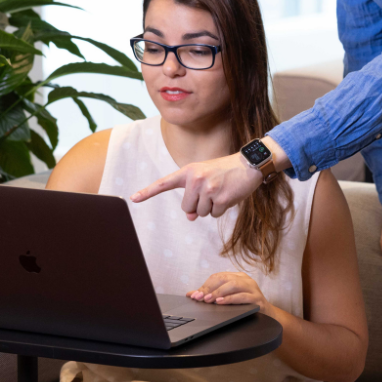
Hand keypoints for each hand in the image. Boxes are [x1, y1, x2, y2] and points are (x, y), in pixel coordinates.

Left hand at [130, 152, 261, 219]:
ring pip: (201, 213)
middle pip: (187, 208)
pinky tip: (228, 195)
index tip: (133, 198)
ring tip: (221, 191)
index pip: (164, 183)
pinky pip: (214, 214)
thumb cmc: (223, 172)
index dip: (148, 192)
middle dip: (198, 205)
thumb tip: (189, 216)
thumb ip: (193, 196)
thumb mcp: (205, 180)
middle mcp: (196, 179)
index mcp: (188, 172)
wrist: (248, 165)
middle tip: (211, 191)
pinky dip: (222, 209)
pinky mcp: (221, 198)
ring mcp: (208, 189)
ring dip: (211, 207)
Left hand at [187, 271, 271, 314]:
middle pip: (224, 279)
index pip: (218, 276)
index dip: (205, 285)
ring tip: (209, 300)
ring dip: (218, 292)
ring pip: (233, 284)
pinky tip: (221, 302)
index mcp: (238, 277)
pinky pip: (242, 296)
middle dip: (210, 289)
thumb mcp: (228, 298)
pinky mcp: (257, 298)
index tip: (195, 295)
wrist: (267, 314)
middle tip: (200, 298)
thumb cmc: (245, 305)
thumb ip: (211, 294)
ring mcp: (252, 288)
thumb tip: (191, 294)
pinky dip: (230, 299)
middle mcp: (245, 280)